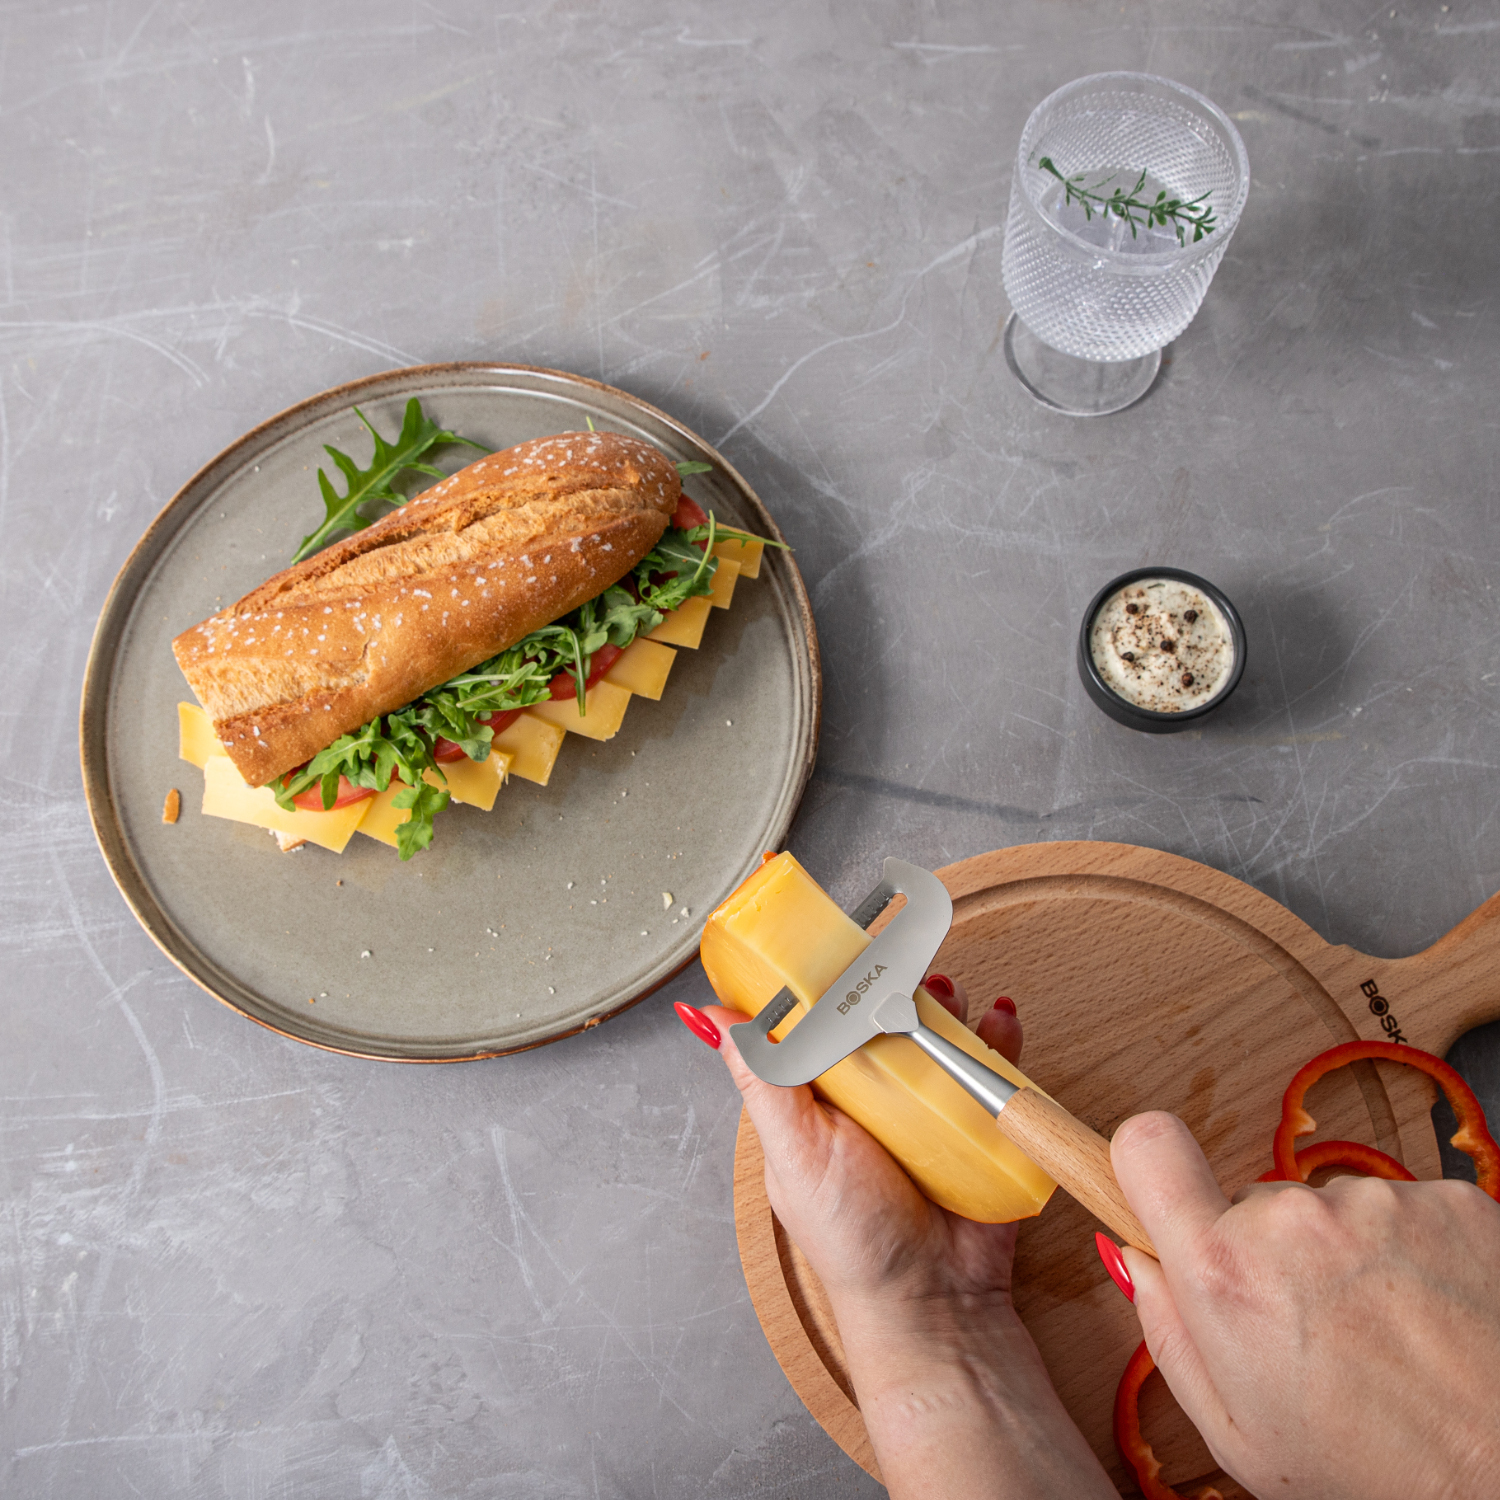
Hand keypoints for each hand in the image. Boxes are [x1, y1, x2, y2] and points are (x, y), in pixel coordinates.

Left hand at [690, 979, 1114, 1499]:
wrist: (935, 1300)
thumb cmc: (854, 1238)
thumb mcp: (795, 1151)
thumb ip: (764, 1081)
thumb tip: (715, 1016)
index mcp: (818, 1095)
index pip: (813, 1020)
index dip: (823, 979)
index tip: (833, 942)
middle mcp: (870, 1092)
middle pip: (880, 1014)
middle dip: (894, 983)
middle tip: (903, 973)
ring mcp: (925, 1102)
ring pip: (936, 1030)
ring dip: (948, 1003)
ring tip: (951, 997)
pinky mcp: (975, 1118)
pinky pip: (990, 1064)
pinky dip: (1000, 1039)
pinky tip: (1000, 1024)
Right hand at [1114, 1111, 1499, 1499]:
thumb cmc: (1383, 1476)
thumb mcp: (1237, 1436)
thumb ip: (1167, 1333)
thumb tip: (1137, 1257)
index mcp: (1227, 1273)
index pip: (1146, 1144)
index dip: (1147, 1166)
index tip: (1163, 1195)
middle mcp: (1296, 1219)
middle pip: (1249, 1201)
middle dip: (1267, 1252)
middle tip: (1314, 1330)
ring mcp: (1379, 1203)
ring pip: (1328, 1210)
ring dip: (1345, 1257)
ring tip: (1387, 1335)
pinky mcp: (1451, 1198)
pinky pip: (1400, 1209)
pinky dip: (1410, 1255)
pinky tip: (1430, 1317)